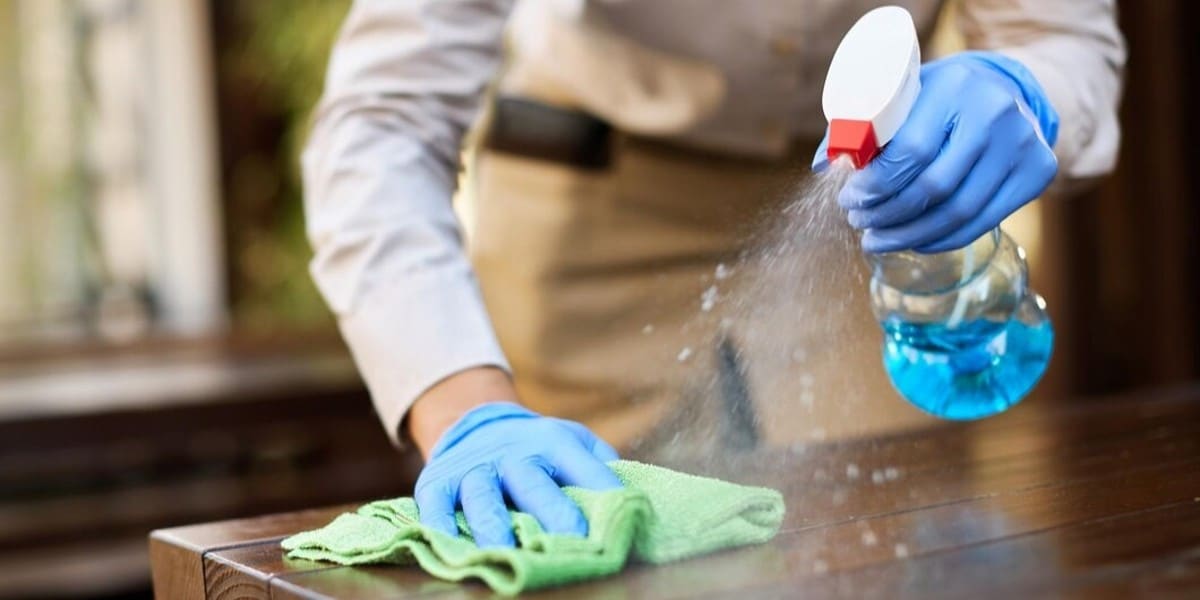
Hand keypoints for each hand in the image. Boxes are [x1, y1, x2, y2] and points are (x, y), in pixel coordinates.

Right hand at [413, 401, 621, 547]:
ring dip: (493, 524)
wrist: (476, 421)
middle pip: (532, 483)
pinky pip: (434, 502)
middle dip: (552, 511)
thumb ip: (600, 465)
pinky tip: (446, 541)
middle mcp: (512, 453)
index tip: (623, 516)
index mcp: (552, 442)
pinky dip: (438, 523)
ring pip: (482, 495)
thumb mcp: (573, 442)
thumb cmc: (537, 447)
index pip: (582, 466)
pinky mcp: (438, 480)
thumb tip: (634, 500)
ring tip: (505, 550)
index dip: (603, 489)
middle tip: (574, 538)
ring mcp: (473, 467)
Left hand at [815, 51, 1059, 253]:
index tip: (849, 200)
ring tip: (877, 240)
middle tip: (859, 223)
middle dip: (887, 214)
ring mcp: (1022, 145)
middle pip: (932, 188)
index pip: (909, 152)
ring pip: (957, 212)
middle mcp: (996, 114)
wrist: (1005, 89)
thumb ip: (861, 127)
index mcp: (955, 87)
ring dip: (910, 236)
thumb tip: (823, 166)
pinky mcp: (1037, 172)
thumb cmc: (938, 96)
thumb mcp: (902, 96)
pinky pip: (981, 222)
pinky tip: (914, 242)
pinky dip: (941, 239)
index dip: (875, 185)